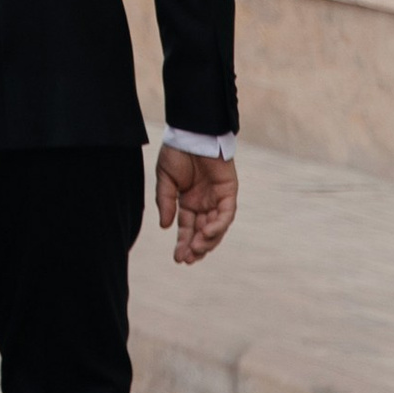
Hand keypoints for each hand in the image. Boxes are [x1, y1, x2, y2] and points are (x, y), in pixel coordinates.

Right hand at [156, 143, 236, 264]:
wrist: (192, 133)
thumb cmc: (177, 152)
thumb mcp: (165, 179)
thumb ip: (166, 202)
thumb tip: (165, 227)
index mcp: (188, 201)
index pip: (187, 228)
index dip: (183, 243)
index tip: (177, 258)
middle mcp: (204, 203)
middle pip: (202, 232)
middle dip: (195, 247)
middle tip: (187, 259)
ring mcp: (217, 199)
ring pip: (216, 227)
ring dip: (207, 241)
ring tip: (196, 250)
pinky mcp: (229, 192)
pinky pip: (226, 214)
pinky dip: (218, 226)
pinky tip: (206, 233)